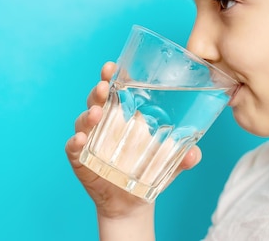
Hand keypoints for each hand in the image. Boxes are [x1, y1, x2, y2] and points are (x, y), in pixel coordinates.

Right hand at [65, 61, 202, 218]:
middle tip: (105, 87)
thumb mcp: (170, 163)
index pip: (115, 89)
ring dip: (88, 115)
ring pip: (83, 121)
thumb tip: (195, 153)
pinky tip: (80, 140)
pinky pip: (73, 148)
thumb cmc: (148, 171)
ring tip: (97, 113)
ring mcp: (90, 139)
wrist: (133, 201)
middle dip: (99, 90)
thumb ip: (184, 157)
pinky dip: (75, 142)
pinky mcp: (80, 159)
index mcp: (123, 114)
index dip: (111, 76)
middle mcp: (104, 122)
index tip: (112, 67)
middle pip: (96, 100)